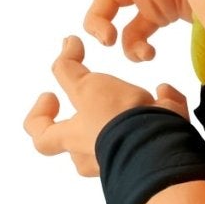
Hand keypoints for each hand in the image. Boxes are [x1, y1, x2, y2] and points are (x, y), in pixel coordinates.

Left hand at [24, 35, 186, 175]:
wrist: (158, 147)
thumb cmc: (114, 120)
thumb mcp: (85, 87)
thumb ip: (69, 68)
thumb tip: (66, 43)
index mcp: (75, 141)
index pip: (42, 138)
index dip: (38, 117)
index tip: (50, 95)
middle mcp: (97, 157)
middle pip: (82, 143)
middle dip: (91, 119)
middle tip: (104, 98)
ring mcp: (127, 160)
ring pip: (123, 137)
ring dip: (132, 113)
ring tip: (148, 93)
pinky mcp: (156, 156)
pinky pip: (156, 131)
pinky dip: (163, 111)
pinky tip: (166, 96)